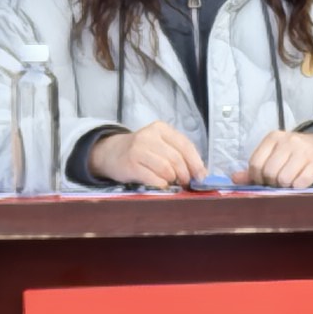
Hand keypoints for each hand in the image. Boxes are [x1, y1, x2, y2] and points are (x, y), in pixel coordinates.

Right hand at [87, 122, 205, 190]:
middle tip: (185, 182)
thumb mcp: (159, 144)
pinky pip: (154, 179)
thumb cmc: (141, 151)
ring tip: (171, 182)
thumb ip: (179, 153)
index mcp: (160, 128)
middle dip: (185, 174)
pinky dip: (162, 185)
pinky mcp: (130, 165)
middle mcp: (149, 136)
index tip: (201, 176)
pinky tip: (160, 184)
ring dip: (173, 180)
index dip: (196, 163)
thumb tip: (201, 173)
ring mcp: (138, 150)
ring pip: (167, 170)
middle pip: (177, 159)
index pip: (185, 145)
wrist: (111, 153)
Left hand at [243, 127, 312, 190]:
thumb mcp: (271, 155)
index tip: (262, 180)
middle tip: (276, 182)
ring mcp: (303, 151)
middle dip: (271, 182)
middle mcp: (288, 141)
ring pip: (284, 178)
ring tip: (287, 181)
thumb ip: (253, 168)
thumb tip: (234, 178)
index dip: (256, 177)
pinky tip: (298, 182)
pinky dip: (297, 187)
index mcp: (273, 137)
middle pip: (269, 172)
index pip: (255, 163)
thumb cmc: (290, 155)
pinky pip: (300, 183)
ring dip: (284, 186)